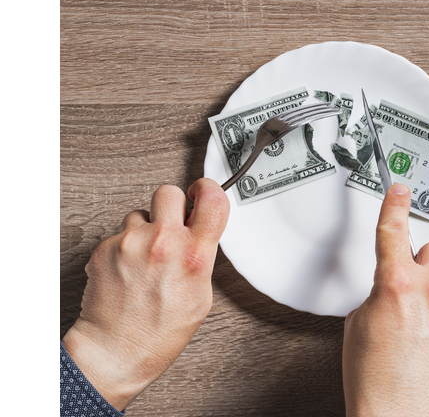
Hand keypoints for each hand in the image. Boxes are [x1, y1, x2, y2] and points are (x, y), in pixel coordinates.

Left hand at [62, 178, 229, 410]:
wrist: (116, 349)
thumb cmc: (159, 332)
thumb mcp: (202, 296)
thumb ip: (202, 258)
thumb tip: (199, 234)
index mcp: (194, 256)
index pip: (212, 198)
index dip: (209, 189)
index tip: (203, 192)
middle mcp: (163, 243)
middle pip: (170, 192)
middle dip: (172, 206)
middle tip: (171, 225)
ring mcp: (130, 243)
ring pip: (140, 214)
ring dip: (145, 229)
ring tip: (146, 258)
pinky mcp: (105, 248)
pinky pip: (120, 234)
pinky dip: (124, 247)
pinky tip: (128, 270)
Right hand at [342, 184, 428, 416]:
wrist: (397, 413)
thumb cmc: (373, 376)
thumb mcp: (359, 322)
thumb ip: (380, 292)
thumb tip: (392, 287)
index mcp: (395, 283)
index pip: (393, 230)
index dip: (395, 205)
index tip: (400, 190)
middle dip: (425, 262)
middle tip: (413, 286)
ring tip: (419, 334)